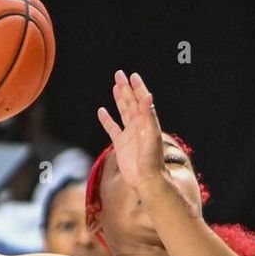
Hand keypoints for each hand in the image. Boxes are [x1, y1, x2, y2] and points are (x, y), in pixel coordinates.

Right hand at [97, 70, 165, 190]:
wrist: (147, 180)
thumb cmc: (152, 160)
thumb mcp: (152, 135)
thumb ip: (149, 115)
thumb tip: (148, 95)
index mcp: (147, 122)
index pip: (142, 100)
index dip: (138, 88)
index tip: (133, 76)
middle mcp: (138, 126)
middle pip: (131, 102)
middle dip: (125, 88)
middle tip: (119, 74)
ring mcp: (129, 134)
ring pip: (123, 112)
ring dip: (119, 99)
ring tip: (115, 86)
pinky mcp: (121, 144)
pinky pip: (112, 128)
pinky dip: (107, 120)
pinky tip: (102, 111)